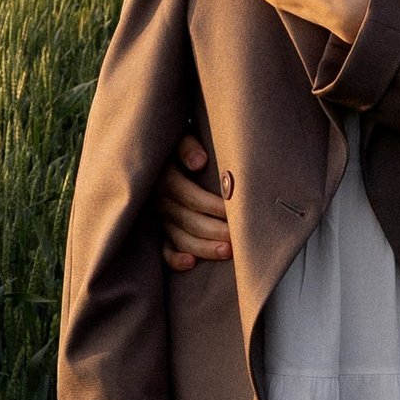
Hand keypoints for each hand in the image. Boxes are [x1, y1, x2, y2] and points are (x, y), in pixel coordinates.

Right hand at [160, 132, 229, 269]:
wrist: (163, 152)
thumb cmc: (181, 145)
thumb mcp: (181, 136)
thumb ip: (188, 146)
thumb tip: (199, 162)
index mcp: (165, 177)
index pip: (188, 195)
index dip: (212, 205)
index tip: (233, 210)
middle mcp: (161, 200)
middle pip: (188, 220)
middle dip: (215, 230)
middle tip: (238, 237)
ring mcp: (160, 219)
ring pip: (180, 238)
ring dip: (203, 248)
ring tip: (227, 252)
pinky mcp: (161, 232)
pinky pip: (164, 251)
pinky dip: (175, 260)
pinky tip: (191, 264)